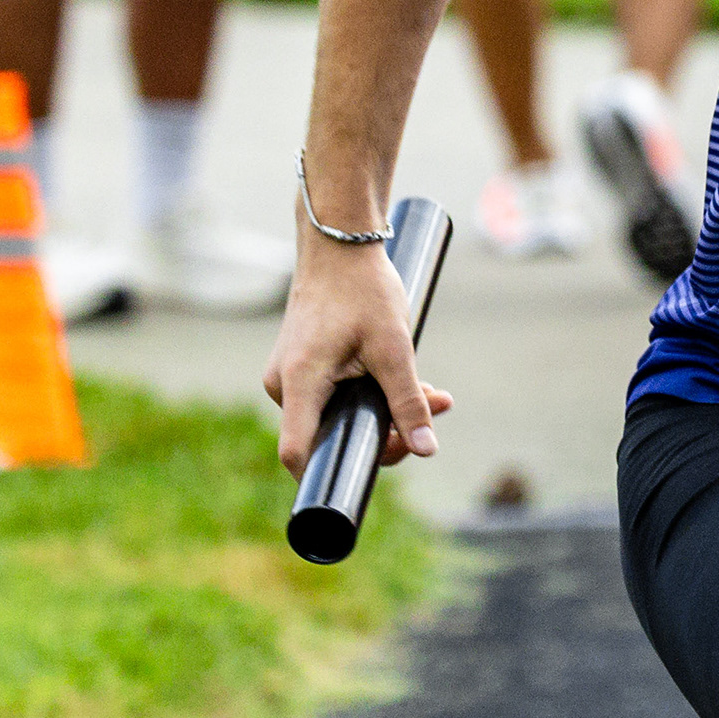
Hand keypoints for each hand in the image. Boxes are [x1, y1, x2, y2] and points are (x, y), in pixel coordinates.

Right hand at [261, 236, 457, 471]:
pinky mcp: (300, 366)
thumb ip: (408, 400)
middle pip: (328, 437)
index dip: (330, 474)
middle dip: (386, 431)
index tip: (371, 473)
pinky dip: (368, 393)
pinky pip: (332, 396)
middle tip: (434, 414)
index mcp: (299, 382)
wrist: (340, 243)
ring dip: (384, 409)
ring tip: (434, 392)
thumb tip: (426, 449)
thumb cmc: (363, 288)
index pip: (299, 452)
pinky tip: (407, 380)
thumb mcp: (394, 347)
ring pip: (337, 415)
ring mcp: (289, 376)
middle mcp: (284, 385)